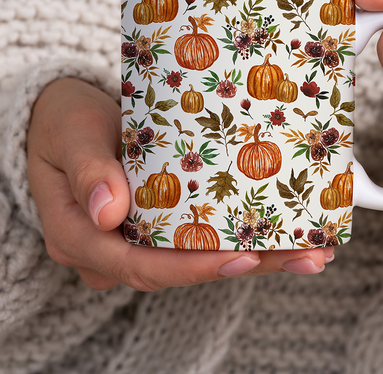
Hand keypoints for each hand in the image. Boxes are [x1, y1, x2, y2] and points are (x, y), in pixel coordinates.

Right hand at [27, 78, 333, 290]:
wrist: (69, 119)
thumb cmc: (65, 123)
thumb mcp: (70, 137)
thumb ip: (86, 173)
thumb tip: (110, 213)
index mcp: (83, 238)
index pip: (143, 266)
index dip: (195, 267)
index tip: (243, 256)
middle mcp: (114, 249)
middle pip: (184, 268)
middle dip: (246, 264)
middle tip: (306, 254)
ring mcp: (139, 238)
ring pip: (199, 257)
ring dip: (257, 254)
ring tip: (312, 247)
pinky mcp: (159, 223)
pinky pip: (200, 237)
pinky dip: (241, 234)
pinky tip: (283, 231)